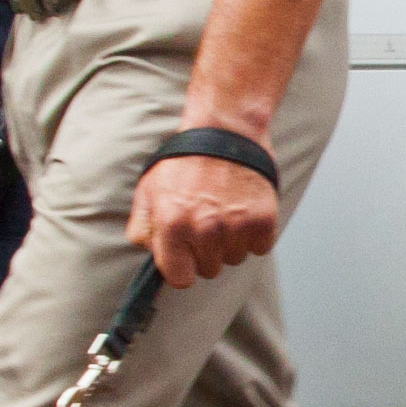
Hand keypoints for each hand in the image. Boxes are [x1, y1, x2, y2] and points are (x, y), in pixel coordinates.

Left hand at [131, 147, 278, 288]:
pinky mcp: (263, 220)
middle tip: (207, 221)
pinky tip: (244, 211)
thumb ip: (142, 228)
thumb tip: (151, 254)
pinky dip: (255, 235)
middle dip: (207, 252)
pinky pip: (260, 248)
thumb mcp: (149, 189)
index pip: (180, 278)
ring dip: (231, 242)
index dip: (183, 268)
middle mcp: (204, 229)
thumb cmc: (186, 158)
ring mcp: (236, 226)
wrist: (225, 128)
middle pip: (210, 270)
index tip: (187, 255)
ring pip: (235, 259)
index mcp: (172, 225)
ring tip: (226, 211)